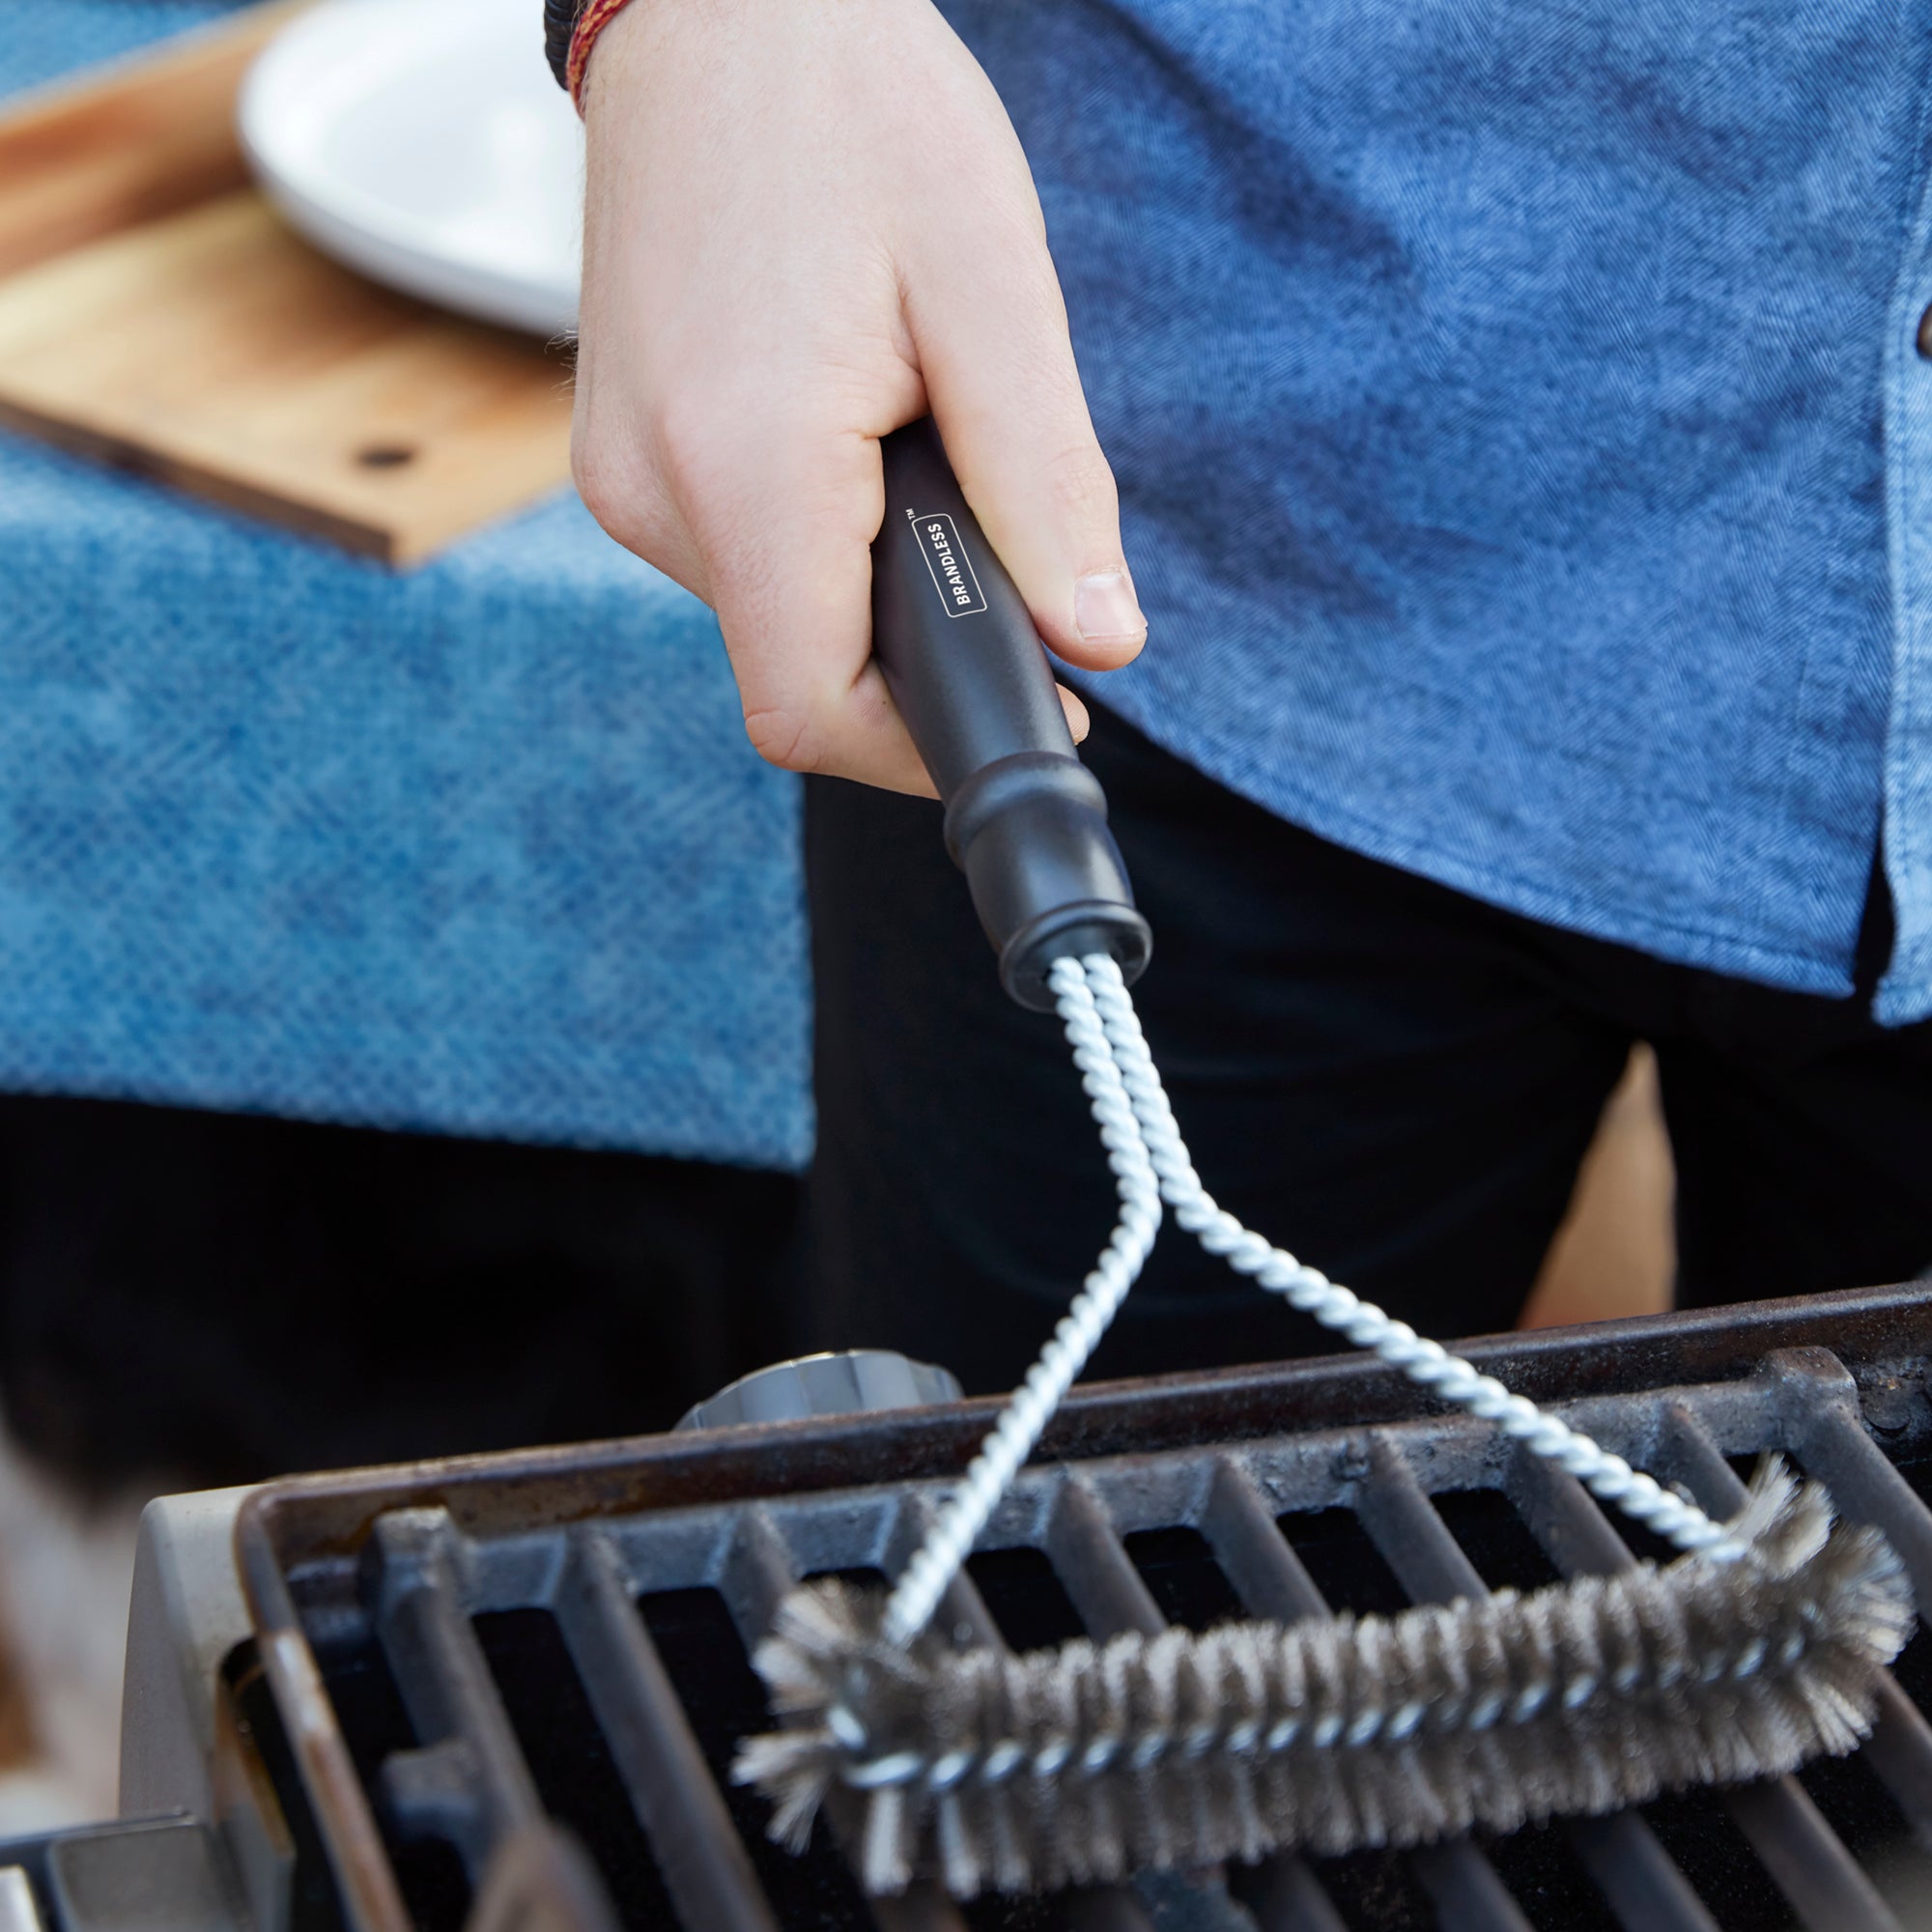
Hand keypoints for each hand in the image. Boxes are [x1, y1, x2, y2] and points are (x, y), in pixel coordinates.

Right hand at [571, 0, 1145, 793]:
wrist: (718, 10)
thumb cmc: (857, 114)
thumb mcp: (993, 294)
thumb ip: (1047, 489)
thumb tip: (1097, 641)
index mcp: (745, 466)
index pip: (815, 714)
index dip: (926, 745)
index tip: (1029, 705)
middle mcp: (656, 493)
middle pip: (799, 674)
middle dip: (912, 640)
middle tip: (979, 511)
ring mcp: (622, 479)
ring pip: (772, 617)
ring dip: (863, 576)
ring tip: (903, 426)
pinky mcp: (619, 458)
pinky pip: (735, 555)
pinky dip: (813, 533)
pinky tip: (844, 421)